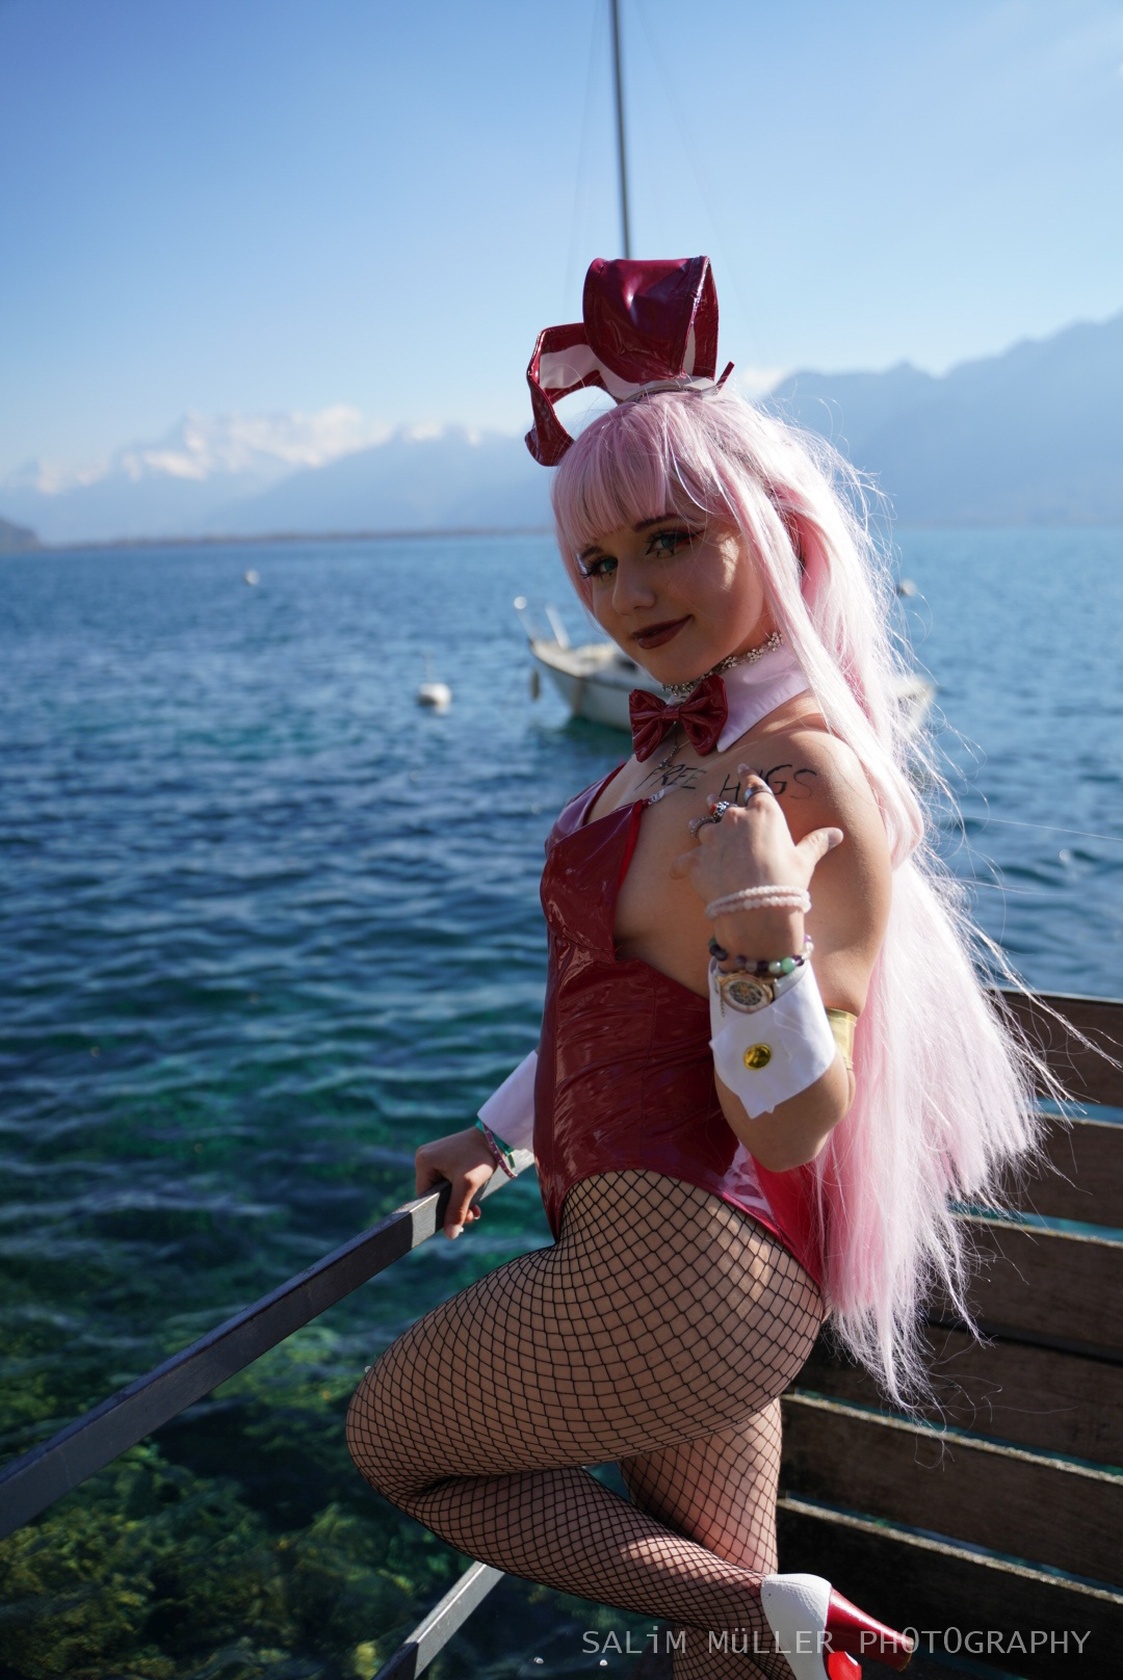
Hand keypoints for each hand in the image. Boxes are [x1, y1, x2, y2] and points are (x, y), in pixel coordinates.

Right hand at [415, 1126, 496, 1238]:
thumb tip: (450, 1235)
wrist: (495, 1136)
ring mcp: (435, 1158)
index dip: (438, 1212)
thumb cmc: (479, 1157)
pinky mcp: (446, 1159)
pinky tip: (474, 1202)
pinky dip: (461, 1192)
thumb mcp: (467, 1186)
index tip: (454, 1224)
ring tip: (475, 1212)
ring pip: (444, 1190)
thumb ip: (457, 1210)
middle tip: (471, 1219)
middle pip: (435, 1194)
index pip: (424, 1196)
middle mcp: (425, 1158)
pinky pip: (449, 1182)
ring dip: (460, 1203)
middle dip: (453, 1208)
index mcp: (423, 1162)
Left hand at [670, 770, 842, 953]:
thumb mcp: (805, 861)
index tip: (741, 768)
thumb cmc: (785, 881)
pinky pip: (682, 861)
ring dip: (702, 830)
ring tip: (700, 830)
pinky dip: (681, 866)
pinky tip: (676, 871)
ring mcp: (712, 839)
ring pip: (702, 828)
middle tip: (713, 801)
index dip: (748, 775)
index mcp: (764, 812)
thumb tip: (837, 833)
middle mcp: (735, 819)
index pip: (755, 786)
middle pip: (724, 806)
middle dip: (719, 804)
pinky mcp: (694, 861)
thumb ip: (817, 843)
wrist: (755, 908)